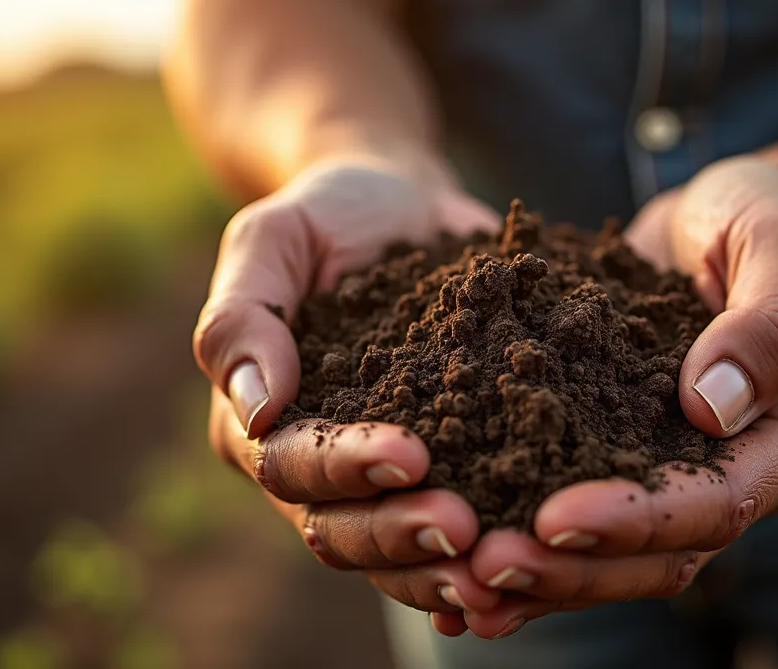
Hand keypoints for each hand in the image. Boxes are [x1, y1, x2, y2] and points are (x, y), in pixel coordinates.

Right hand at [194, 159, 505, 621]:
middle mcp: (315, 468)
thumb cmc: (327, 216)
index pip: (290, 464)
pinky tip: (533, 569)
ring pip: (397, 552)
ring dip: (443, 567)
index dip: (345, 467)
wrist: (401, 208)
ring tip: (500, 568)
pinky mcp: (447, 471)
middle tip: (466, 530)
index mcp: (259, 423)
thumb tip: (257, 407)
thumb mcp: (273, 238)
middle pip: (343, 528)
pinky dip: (484, 556)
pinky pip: (459, 530)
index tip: (410, 455)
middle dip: (400, 535)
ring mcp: (380, 481)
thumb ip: (244, 315)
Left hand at [448, 156, 777, 637]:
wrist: (734, 211)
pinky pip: (584, 510)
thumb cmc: (771, 216)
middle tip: (486, 568)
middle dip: (576, 568)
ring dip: (545, 573)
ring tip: (460, 584)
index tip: (555, 520)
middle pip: (665, 552)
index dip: (639, 518)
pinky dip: (529, 538)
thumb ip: (767, 322)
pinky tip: (461, 557)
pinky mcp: (632, 452)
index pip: (722, 499)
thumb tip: (712, 406)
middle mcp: (747, 469)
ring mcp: (685, 467)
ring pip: (620, 552)